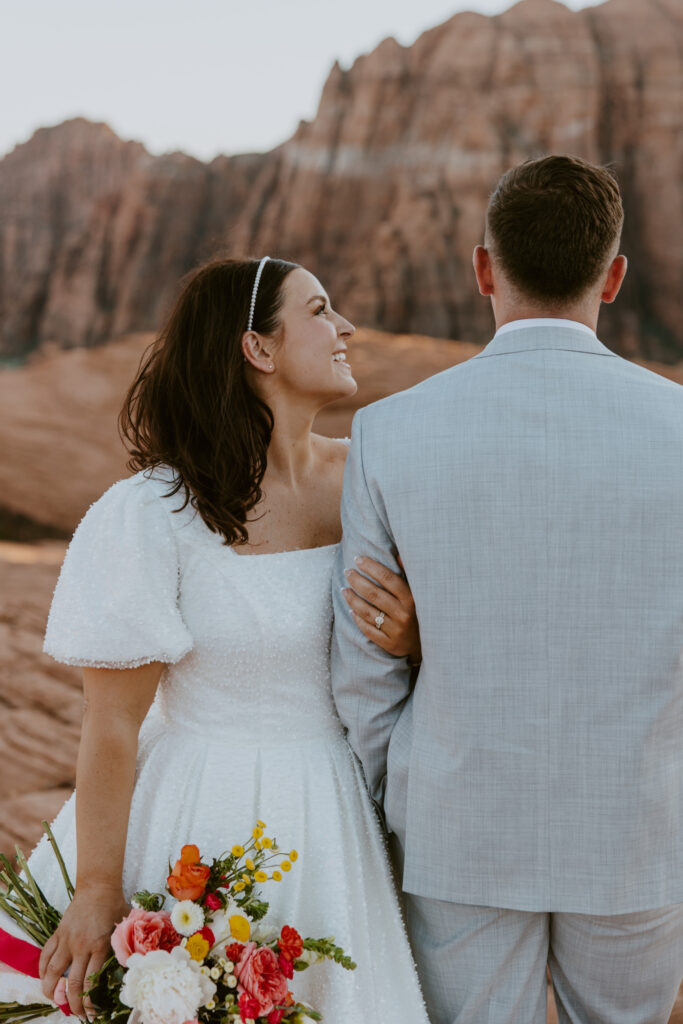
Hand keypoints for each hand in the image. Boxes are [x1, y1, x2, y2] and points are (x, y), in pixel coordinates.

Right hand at [39, 883, 127, 1017]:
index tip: (91, 1012)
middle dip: (73, 1003)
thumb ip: (124, 948)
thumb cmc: (115, 906)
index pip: (91, 982)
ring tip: (54, 1000)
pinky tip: (45, 979)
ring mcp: (67, 940)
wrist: (98, 886)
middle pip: (73, 982)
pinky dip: (43, 969)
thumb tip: (129, 968)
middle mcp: (82, 946)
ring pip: (53, 971)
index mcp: (100, 946)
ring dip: (51, 990)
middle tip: (76, 1014)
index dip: (89, 1001)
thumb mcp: (124, 927)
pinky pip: (46, 955)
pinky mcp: (58, 933)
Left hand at [342, 554, 420, 662]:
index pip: (388, 579)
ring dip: (352, 599)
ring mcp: (396, 630)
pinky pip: (368, 630)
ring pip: (367, 612)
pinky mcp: (389, 644)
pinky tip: (351, 610)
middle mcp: (404, 614)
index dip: (371, 567)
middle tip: (347, 571)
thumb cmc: (420, 613)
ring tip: (344, 589)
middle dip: (357, 580)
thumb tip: (398, 554)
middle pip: (374, 594)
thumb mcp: (419, 594)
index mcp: (412, 599)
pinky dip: (357, 619)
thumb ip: (409, 574)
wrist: (428, 644)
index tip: (358, 559)